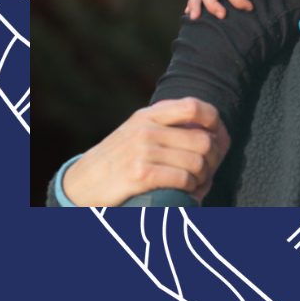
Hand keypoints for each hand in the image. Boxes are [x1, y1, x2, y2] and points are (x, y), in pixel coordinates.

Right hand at [61, 98, 230, 206]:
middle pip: (202, 140)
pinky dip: (192, 189)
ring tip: (198, 185)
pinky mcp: (139, 174)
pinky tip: (189, 193)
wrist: (81, 184)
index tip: (218, 137)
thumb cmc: (118, 159)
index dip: (214, 121)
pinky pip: (182, 178)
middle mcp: (147, 128)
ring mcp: (143, 150)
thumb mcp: (138, 131)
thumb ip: (167, 125)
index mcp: (149, 115)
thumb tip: (212, 132)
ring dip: (203, 178)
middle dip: (213, 159)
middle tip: (209, 172)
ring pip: (196, 161)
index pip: (194, 106)